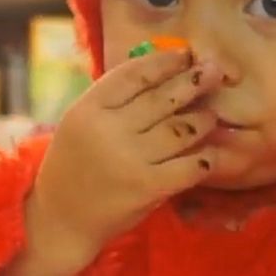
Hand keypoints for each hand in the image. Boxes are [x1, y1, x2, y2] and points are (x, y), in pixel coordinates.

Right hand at [29, 47, 224, 249]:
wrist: (61, 220)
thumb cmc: (73, 168)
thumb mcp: (80, 124)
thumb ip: (113, 102)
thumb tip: (160, 72)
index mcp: (88, 109)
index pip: (134, 75)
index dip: (164, 62)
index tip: (185, 55)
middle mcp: (109, 130)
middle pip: (162, 99)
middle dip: (193, 83)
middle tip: (214, 73)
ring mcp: (130, 159)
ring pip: (180, 130)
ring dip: (203, 120)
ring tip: (211, 116)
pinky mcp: (148, 187)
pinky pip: (188, 166)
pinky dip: (204, 159)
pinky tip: (210, 155)